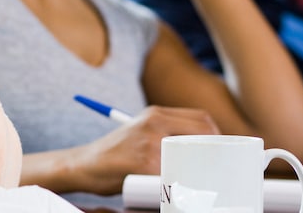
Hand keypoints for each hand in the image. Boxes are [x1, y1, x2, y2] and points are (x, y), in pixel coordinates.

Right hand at [62, 105, 217, 194]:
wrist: (83, 164)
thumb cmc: (116, 153)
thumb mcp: (141, 131)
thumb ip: (167, 132)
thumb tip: (205, 147)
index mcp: (155, 113)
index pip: (202, 119)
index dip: (216, 137)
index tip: (219, 152)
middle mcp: (154, 123)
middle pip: (203, 134)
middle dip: (213, 154)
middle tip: (215, 170)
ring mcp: (149, 142)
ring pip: (192, 156)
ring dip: (198, 170)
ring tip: (198, 182)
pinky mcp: (144, 163)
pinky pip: (174, 175)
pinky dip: (180, 185)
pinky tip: (177, 190)